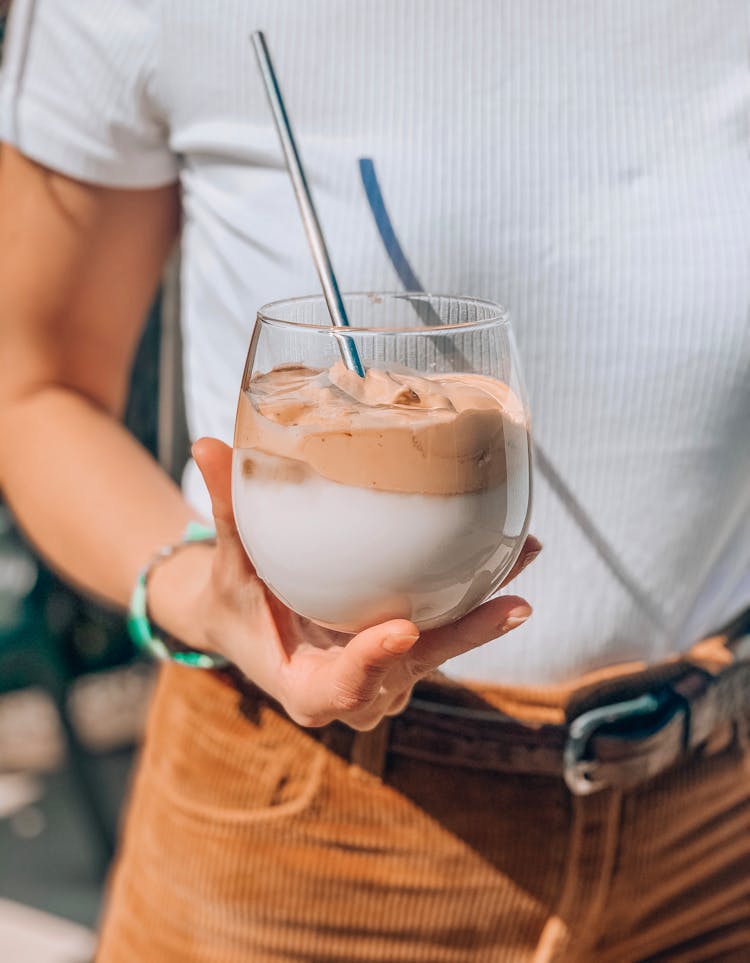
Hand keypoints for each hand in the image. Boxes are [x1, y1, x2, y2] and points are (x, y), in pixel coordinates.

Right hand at [162, 438, 538, 730]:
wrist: (249, 624)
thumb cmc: (234, 602)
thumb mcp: (227, 566)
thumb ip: (226, 513)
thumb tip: (205, 444)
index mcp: (304, 687)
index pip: (340, 689)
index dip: (369, 665)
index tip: (398, 631)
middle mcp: (354, 690)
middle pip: (412, 671)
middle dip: (462, 638)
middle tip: (511, 605)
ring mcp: (385, 674)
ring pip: (440, 650)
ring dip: (485, 612)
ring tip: (524, 558)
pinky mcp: (404, 652)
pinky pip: (446, 626)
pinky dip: (479, 594)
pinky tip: (516, 549)